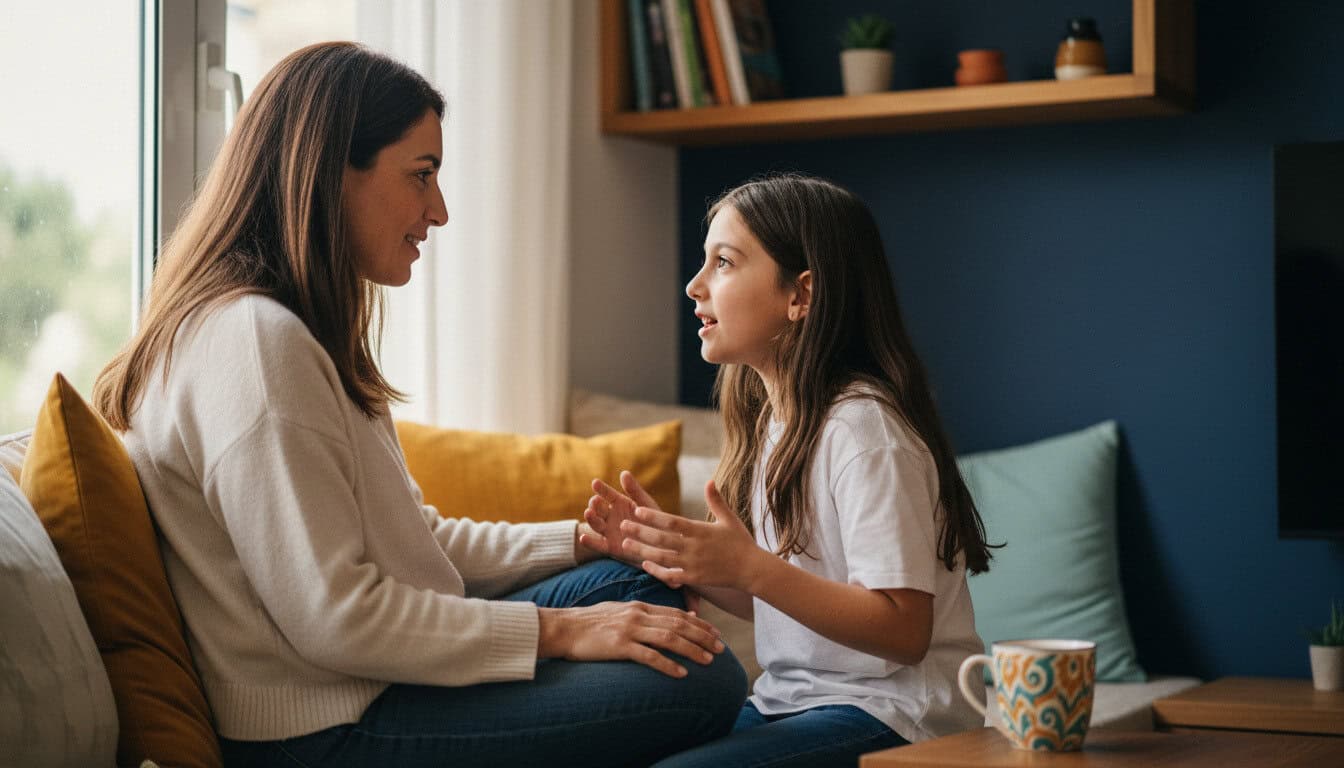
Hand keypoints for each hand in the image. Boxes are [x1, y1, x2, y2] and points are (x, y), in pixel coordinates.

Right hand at [536, 601, 723, 677]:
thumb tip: (662, 621)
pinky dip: (667, 664)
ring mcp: (629, 630)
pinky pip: (648, 656)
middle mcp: (637, 615)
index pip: (676, 614)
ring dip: (692, 649)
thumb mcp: (619, 612)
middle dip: (703, 636)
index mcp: (638, 607)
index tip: (715, 634)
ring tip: (708, 660)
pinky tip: (681, 673)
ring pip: (669, 638)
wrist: (563, 628)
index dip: (699, 624)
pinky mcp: (619, 646)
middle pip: (678, 624)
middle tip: (721, 648)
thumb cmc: (589, 623)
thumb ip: (643, 615)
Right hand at [579, 471, 660, 564]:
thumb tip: (623, 473)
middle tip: (595, 501)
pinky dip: (589, 542)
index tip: (595, 482)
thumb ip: (634, 490)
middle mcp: (611, 517)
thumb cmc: (656, 521)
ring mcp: (610, 532)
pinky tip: (583, 538)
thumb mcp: (646, 504)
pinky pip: (598, 545)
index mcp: (619, 503)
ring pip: (596, 524)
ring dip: (590, 519)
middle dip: (595, 504)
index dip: (601, 489)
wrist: (664, 545)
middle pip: (598, 509)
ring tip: (588, 513)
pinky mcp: (611, 548)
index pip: (607, 494)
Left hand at [621, 480, 763, 592]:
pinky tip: (644, 563)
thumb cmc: (740, 541)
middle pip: (662, 539)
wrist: (752, 569)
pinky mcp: (695, 578)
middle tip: (622, 525)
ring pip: (662, 557)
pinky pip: (671, 575)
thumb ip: (716, 501)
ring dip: (642, 550)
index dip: (653, 516)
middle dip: (640, 532)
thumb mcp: (729, 518)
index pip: (672, 521)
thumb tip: (710, 480)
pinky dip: (656, 570)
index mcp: (701, 530)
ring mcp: (693, 564)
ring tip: (624, 544)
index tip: (636, 509)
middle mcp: (695, 547)